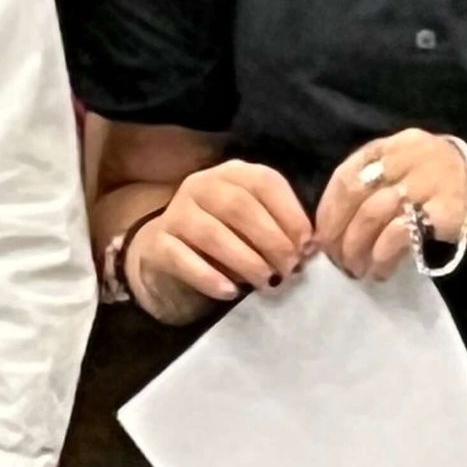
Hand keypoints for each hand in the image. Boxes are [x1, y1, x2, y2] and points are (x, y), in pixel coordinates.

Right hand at [131, 159, 314, 322]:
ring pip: (212, 234)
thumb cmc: (225, 242)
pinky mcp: (156, 243)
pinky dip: (209, 277)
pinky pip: (182, 258)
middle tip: (289, 269)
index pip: (264, 182)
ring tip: (266, 283)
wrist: (169, 259)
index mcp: (231, 174)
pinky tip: (230, 293)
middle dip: (271, 240)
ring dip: (245, 261)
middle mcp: (200, 185)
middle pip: (239, 206)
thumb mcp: (254, 229)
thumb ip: (280, 230)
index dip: (290, 213)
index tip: (307, 246)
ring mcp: (175, 212)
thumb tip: (309, 248)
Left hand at [315, 130, 466, 280]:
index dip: (329, 206)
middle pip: (352, 192)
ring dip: (355, 249)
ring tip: (358, 271)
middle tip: (336, 260)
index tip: (324, 235)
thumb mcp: (434, 179)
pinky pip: (394, 236)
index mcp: (408, 143)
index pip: (350, 170)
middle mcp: (415, 153)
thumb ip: (397, 187)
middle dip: (335, 231)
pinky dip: (380, 258)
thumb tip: (350, 219)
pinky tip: (381, 272)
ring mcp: (430, 178)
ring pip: (368, 215)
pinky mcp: (444, 209)